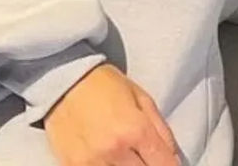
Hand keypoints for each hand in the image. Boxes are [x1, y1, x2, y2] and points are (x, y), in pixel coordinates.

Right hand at [42, 62, 181, 165]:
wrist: (64, 80)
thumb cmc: (104, 84)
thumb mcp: (140, 96)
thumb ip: (160, 127)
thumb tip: (173, 155)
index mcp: (135, 129)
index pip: (163, 163)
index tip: (169, 163)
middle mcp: (115, 150)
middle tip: (147, 158)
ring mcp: (93, 162)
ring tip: (128, 157)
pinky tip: (111, 160)